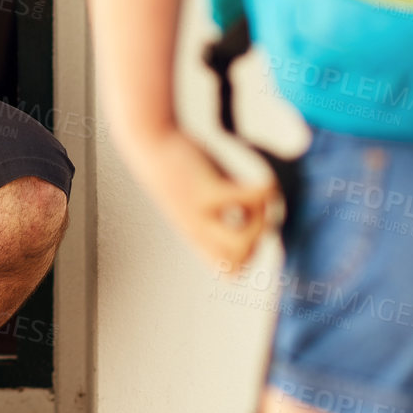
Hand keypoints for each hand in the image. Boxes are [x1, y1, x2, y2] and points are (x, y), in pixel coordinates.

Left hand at [126, 129, 276, 273]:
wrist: (146, 139)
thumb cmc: (177, 163)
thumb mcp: (199, 192)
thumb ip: (225, 204)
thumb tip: (257, 206)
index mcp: (197, 234)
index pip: (229, 272)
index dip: (251, 256)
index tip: (254, 227)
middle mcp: (197, 229)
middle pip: (237, 267)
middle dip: (258, 243)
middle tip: (257, 213)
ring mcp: (200, 212)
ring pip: (242, 244)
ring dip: (262, 223)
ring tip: (259, 199)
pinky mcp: (206, 189)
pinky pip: (248, 200)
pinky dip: (266, 192)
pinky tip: (266, 179)